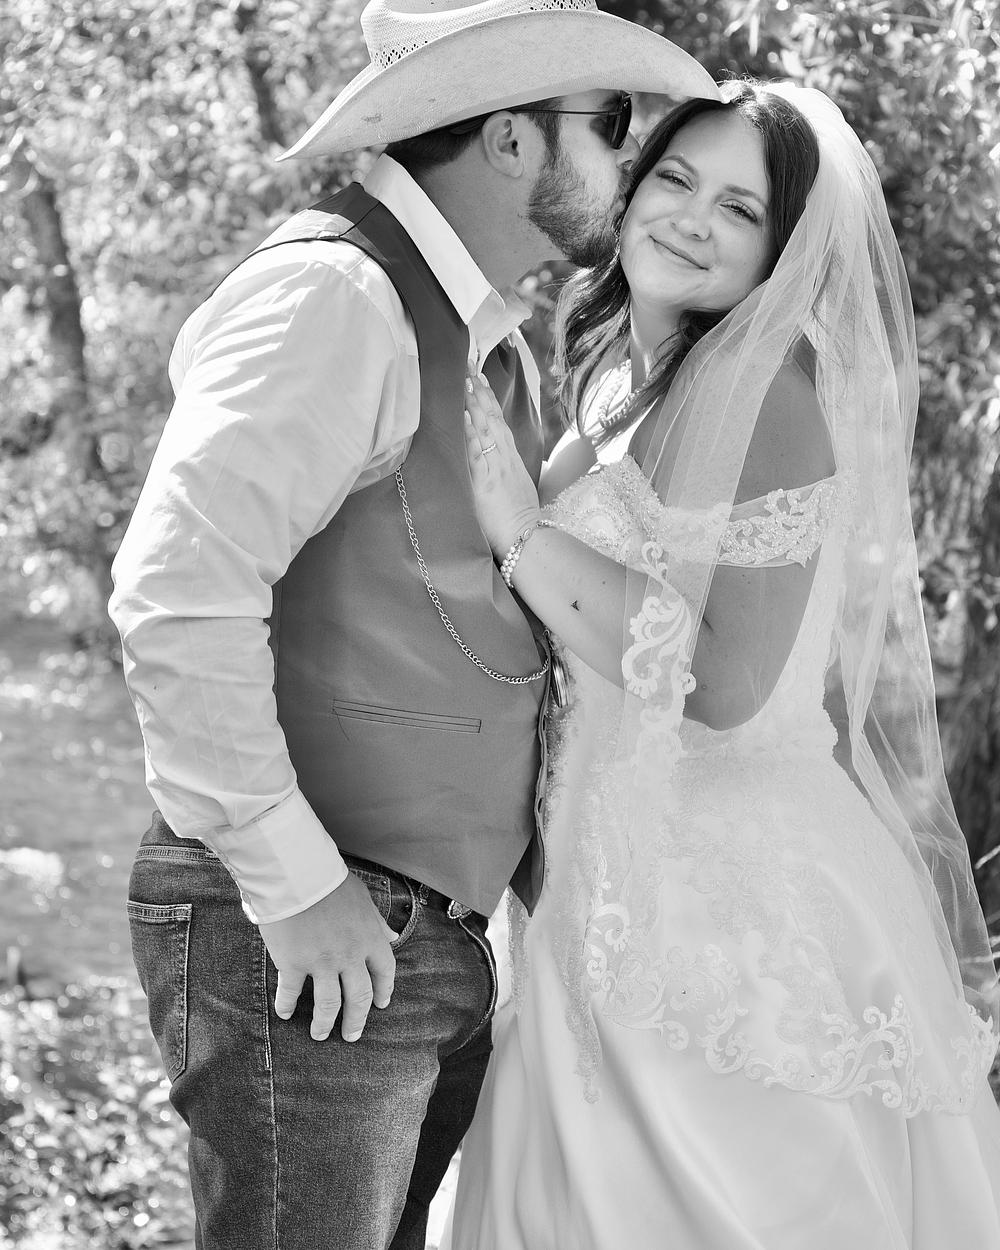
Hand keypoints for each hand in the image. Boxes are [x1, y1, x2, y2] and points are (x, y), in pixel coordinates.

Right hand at [258, 872, 397, 1042]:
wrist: (298, 874)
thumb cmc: (330, 881)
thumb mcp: (363, 898)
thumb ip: (377, 922)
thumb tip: (393, 936)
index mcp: (369, 939)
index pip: (384, 972)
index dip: (384, 991)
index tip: (381, 1004)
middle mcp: (349, 956)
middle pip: (359, 997)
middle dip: (357, 1020)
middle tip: (352, 1035)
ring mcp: (322, 962)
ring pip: (328, 1005)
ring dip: (324, 1024)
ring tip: (320, 1035)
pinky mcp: (293, 963)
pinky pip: (290, 993)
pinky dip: (287, 1006)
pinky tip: (284, 1014)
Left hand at [464, 371, 540, 555]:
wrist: (527, 539)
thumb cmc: (520, 520)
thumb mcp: (517, 490)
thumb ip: (506, 474)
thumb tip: (499, 465)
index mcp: (511, 461)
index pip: (498, 423)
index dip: (488, 401)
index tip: (479, 380)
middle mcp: (504, 459)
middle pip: (492, 418)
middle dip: (479, 391)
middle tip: (468, 366)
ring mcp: (495, 468)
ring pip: (485, 428)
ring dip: (474, 403)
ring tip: (464, 379)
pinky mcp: (485, 482)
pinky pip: (477, 451)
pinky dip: (471, 431)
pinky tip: (464, 414)